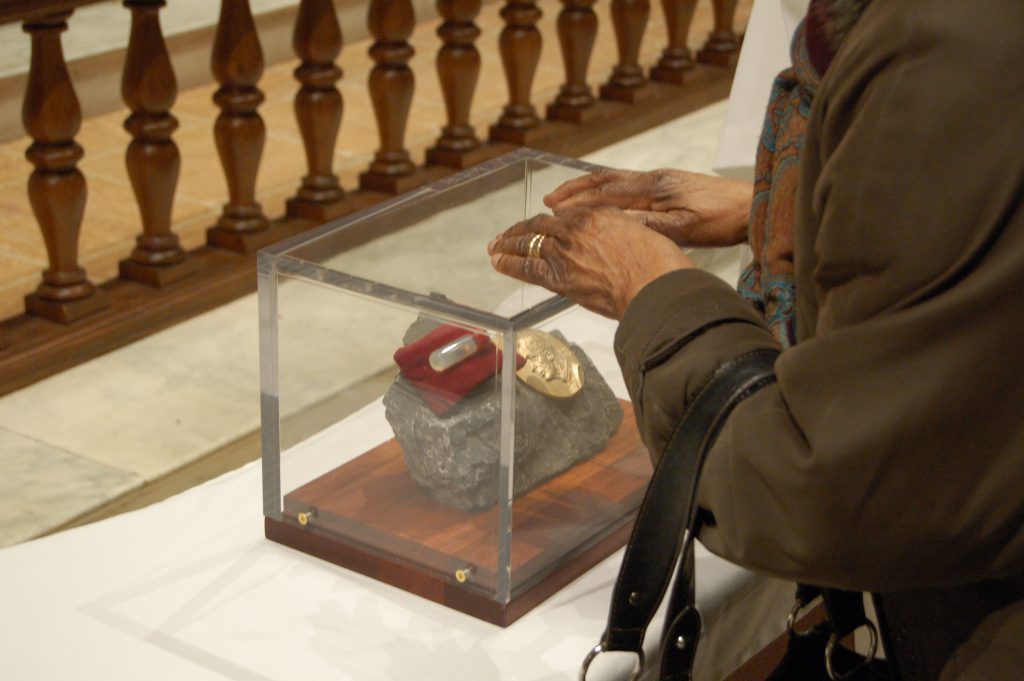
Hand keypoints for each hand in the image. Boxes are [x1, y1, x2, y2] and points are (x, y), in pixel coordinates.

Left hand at [487, 207, 693, 319]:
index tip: (541, 224)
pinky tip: (497, 261)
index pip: (565, 214)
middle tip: (506, 234)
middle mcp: (576, 227)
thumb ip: (620, 233)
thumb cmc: (657, 265)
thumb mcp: (642, 234)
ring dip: (508, 244)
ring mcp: (564, 250)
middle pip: (540, 225)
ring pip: (528, 242)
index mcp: (598, 214)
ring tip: (495, 246)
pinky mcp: (557, 275)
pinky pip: (525, 266)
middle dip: (520, 229)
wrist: (653, 284)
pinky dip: (508, 262)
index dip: (550, 220)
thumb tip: (611, 240)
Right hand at [544, 168, 751, 247]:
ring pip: (615, 181)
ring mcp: (660, 181)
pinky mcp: (668, 186)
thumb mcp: (684, 228)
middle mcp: (653, 180)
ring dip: (588, 188)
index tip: (555, 210)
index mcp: (655, 189)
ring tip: (565, 197)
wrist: (750, 206)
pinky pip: (627, 185)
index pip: (608, 194)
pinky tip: (600, 200)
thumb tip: (614, 224)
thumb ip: (649, 226)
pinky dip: (606, 190)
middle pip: (605, 181)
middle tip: (548, 200)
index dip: (579, 202)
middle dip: (575, 190)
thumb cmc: (721, 220)